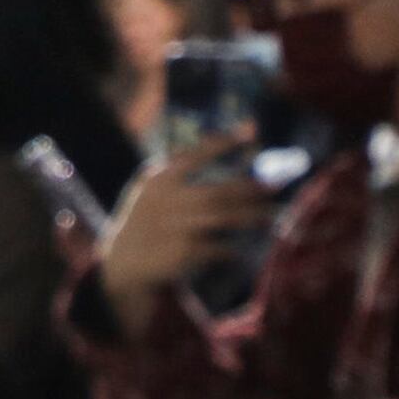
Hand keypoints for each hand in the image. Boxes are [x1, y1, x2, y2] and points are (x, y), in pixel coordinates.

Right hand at [95, 135, 275, 327]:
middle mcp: (167, 200)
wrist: (125, 261)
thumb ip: (175, 173)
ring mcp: (176, 226)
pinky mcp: (184, 252)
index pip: (195, 156)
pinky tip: (241, 247)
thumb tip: (218, 153)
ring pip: (224, 218)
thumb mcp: (149, 191)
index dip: (223, 145)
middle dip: (249, 189)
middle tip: (274, 187)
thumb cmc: (145, 221)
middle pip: (218, 191)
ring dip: (252, 216)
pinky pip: (219, 246)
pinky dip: (233, 247)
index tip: (250, 136)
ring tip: (271, 215)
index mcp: (158, 180)